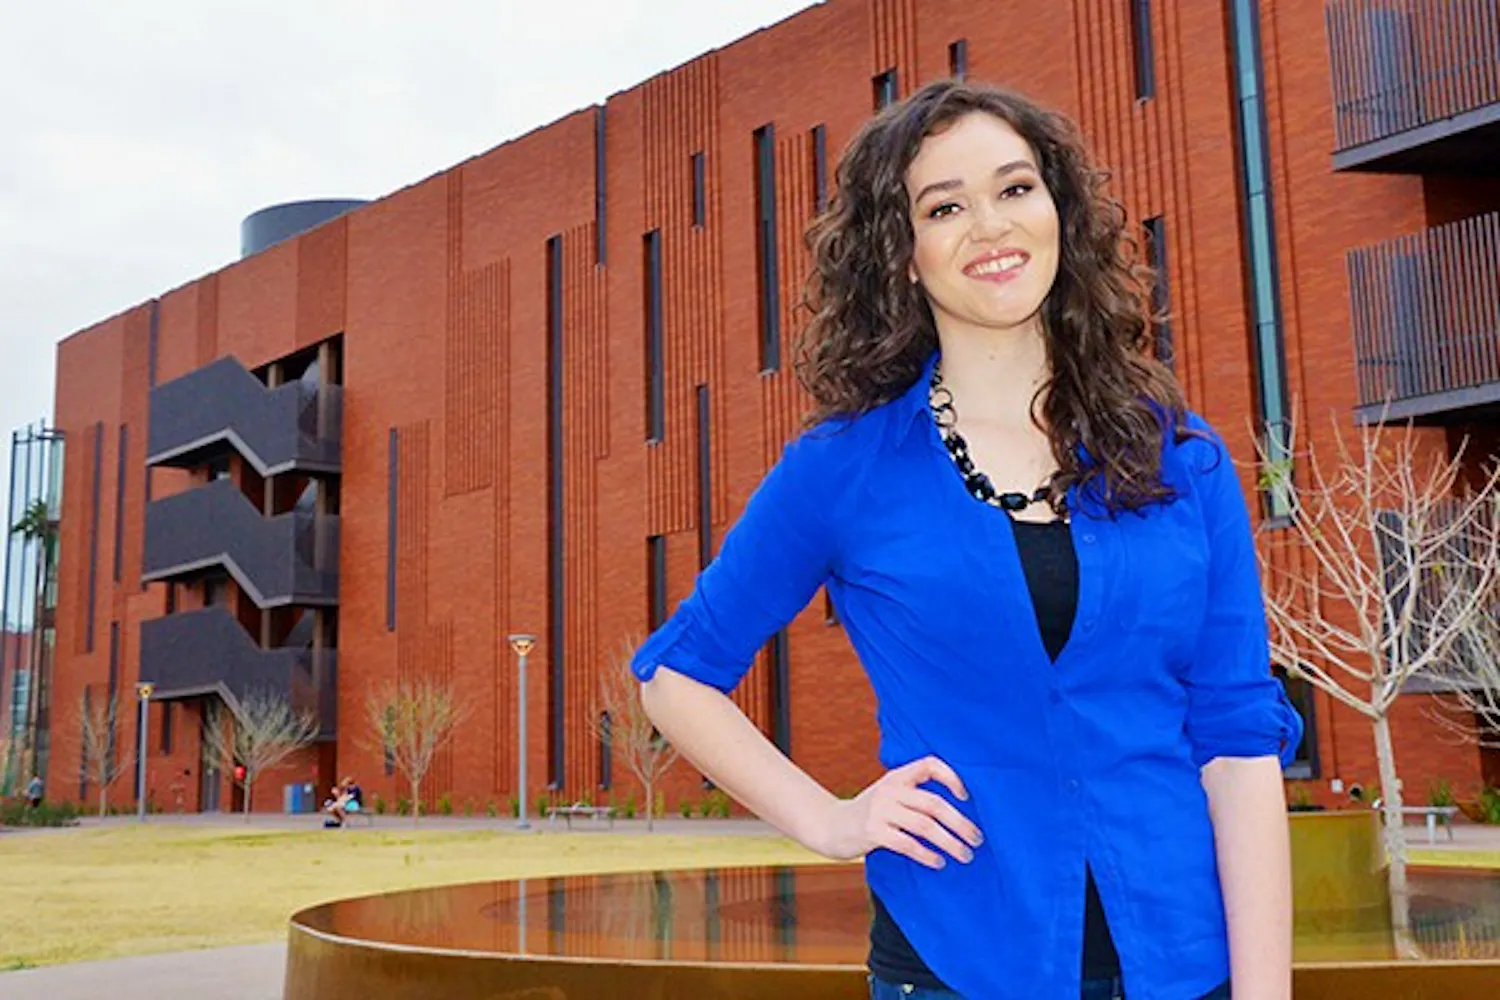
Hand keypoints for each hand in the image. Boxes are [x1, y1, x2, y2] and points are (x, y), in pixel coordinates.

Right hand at [810, 756, 982, 868]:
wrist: (829, 826)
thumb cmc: (868, 814)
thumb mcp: (888, 795)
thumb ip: (913, 795)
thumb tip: (957, 811)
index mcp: (897, 776)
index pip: (929, 765)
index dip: (952, 777)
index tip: (967, 797)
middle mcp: (889, 790)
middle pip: (934, 803)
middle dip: (960, 823)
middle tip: (977, 839)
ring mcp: (879, 810)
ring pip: (924, 825)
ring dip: (949, 842)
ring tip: (964, 855)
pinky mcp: (872, 832)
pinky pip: (907, 844)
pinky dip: (927, 855)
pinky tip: (938, 862)